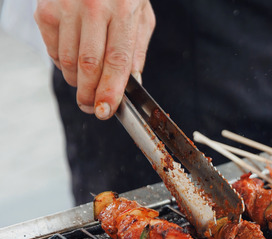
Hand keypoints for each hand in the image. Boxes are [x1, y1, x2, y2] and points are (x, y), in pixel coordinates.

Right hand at [35, 0, 155, 119]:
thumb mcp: (141, 14)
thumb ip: (137, 49)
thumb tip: (133, 83)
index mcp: (123, 11)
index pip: (117, 61)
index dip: (111, 91)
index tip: (105, 111)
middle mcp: (93, 8)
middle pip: (89, 65)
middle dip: (89, 94)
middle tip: (91, 107)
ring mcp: (66, 8)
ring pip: (68, 61)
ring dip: (77, 81)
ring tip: (85, 84)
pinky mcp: (46, 10)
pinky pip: (52, 50)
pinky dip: (63, 63)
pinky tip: (74, 59)